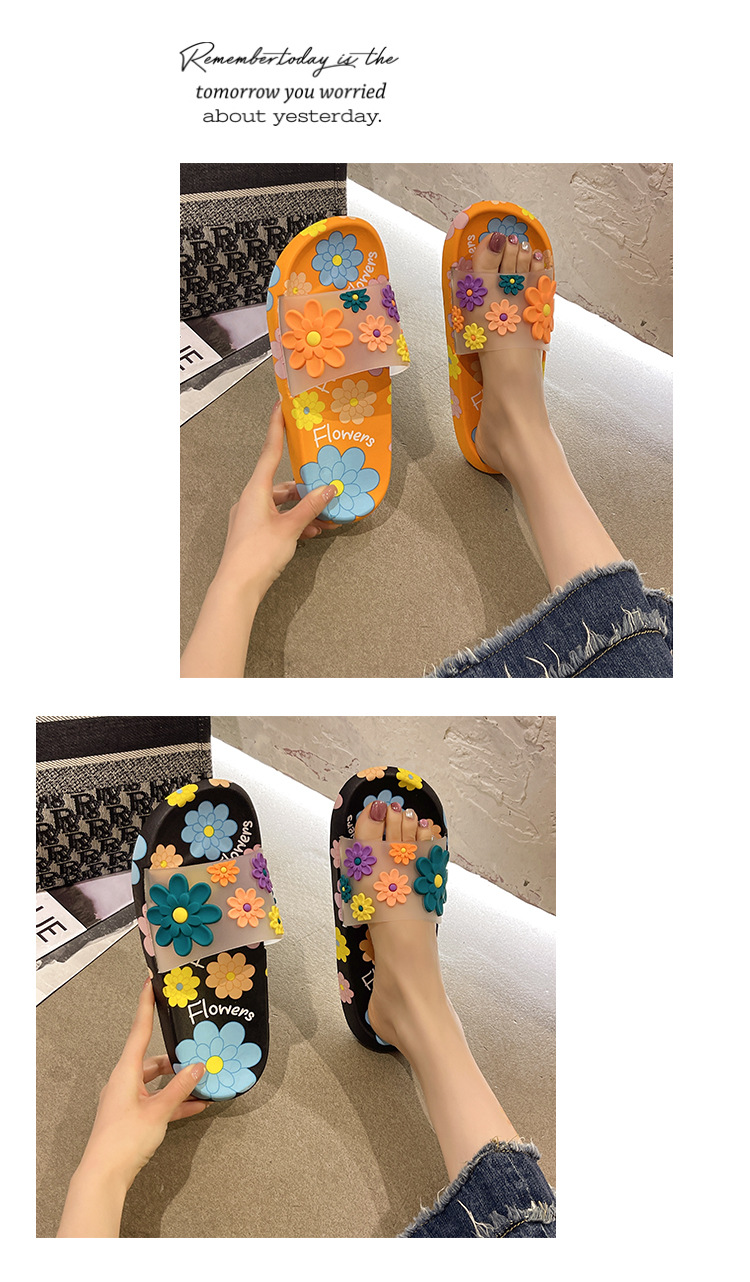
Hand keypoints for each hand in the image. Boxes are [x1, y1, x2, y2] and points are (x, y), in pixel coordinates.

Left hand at [81, 980, 207, 1188]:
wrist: (105, 1176)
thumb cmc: (124, 1140)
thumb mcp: (159, 1111)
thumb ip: (180, 1088)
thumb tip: (197, 1067)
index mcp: (125, 1071)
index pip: (139, 1030)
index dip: (146, 1005)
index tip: (150, 984)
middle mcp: (124, 1081)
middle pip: (152, 1058)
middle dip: (176, 1056)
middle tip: (195, 1048)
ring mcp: (127, 1100)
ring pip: (156, 1081)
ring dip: (178, 1082)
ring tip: (202, 1081)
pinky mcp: (132, 1116)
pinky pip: (157, 1101)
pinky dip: (174, 1101)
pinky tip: (195, 1106)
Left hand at [213, 400, 336, 602]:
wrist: (238, 586)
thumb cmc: (259, 554)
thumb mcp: (291, 528)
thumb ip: (311, 507)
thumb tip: (328, 489)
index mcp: (255, 490)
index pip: (270, 451)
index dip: (277, 428)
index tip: (282, 406)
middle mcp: (251, 499)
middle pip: (281, 483)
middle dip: (305, 487)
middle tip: (326, 487)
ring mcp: (251, 516)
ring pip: (282, 504)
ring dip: (303, 509)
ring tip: (326, 517)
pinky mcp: (254, 533)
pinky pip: (278, 519)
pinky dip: (295, 522)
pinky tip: (313, 532)